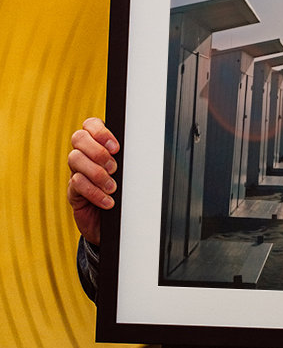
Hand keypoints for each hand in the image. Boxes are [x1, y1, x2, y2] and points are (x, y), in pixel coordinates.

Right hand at [67, 118, 119, 243]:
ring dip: (97, 173)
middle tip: (114, 167)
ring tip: (113, 187)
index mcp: (99, 144)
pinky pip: (77, 184)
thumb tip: (145, 147)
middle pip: (79, 138)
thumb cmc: (126, 193)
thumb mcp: (130, 173)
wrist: (117, 223)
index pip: (91, 124)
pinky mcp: (73, 191)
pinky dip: (94, 192)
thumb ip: (131, 159)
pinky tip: (108, 201)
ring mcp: (77, 172)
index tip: (116, 147)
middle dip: (97, 151)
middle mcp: (85, 155)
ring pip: (75, 158)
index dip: (100, 132)